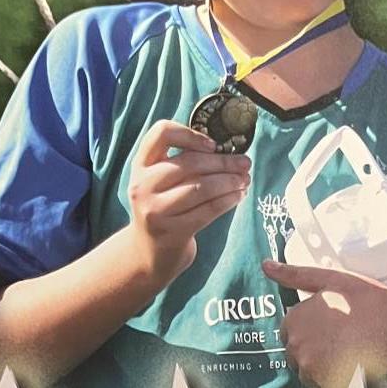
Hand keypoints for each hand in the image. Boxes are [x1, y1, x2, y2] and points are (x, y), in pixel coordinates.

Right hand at [127, 122, 250, 292]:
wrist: (150, 253)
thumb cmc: (164, 209)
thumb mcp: (161, 182)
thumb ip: (180, 162)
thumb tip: (228, 151)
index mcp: (141, 164)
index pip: (162, 133)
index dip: (190, 134)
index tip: (213, 144)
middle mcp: (143, 185)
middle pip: (190, 163)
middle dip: (224, 162)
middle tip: (245, 163)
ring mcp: (156, 210)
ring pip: (201, 188)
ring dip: (229, 182)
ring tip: (245, 180)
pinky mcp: (172, 232)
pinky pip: (207, 211)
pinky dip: (227, 201)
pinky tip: (239, 196)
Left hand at [264, 260, 386, 387]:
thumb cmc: (368, 302)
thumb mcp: (330, 280)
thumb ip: (294, 275)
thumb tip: (266, 266)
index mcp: (294, 320)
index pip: (290, 332)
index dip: (311, 330)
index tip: (331, 327)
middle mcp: (297, 346)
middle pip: (298, 355)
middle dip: (315, 350)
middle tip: (344, 341)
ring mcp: (311, 370)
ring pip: (311, 373)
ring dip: (325, 368)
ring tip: (351, 352)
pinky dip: (336, 382)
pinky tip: (353, 366)